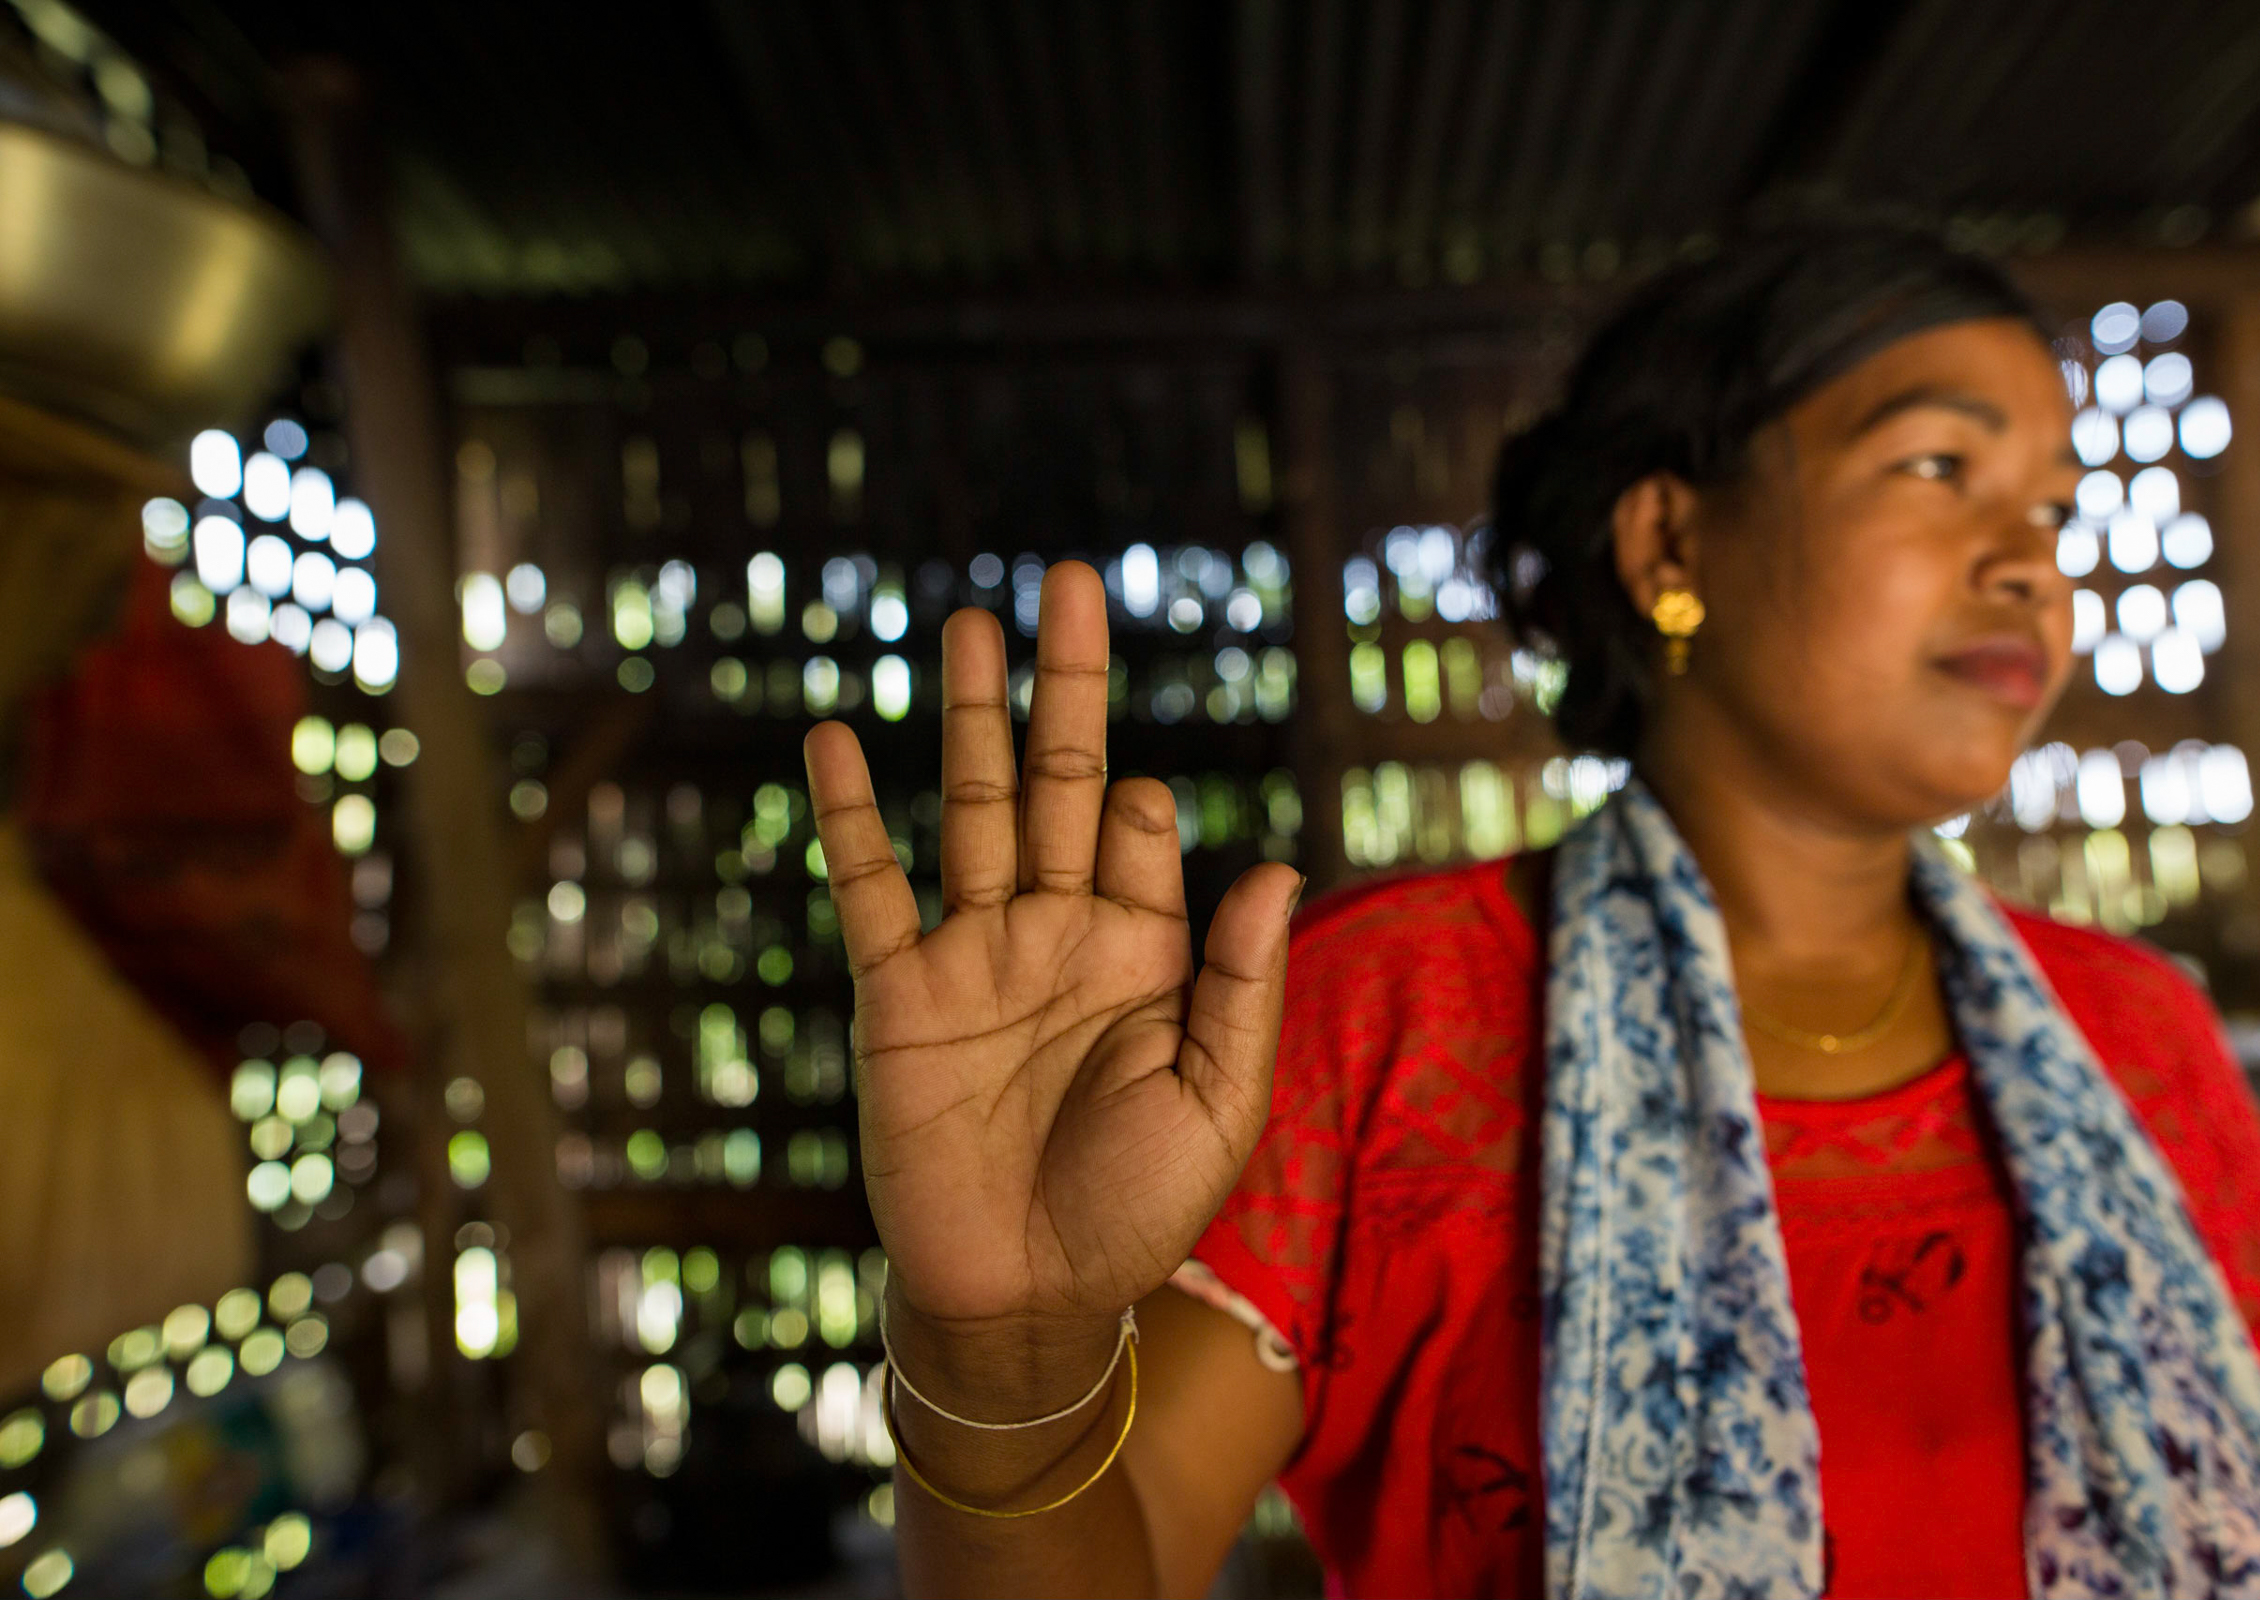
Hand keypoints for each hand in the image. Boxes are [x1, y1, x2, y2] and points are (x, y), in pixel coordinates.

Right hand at [803, 561, 1300, 1344]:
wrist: (1023, 1297)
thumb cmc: (1136, 1212)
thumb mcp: (1218, 1104)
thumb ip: (1240, 985)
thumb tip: (1277, 867)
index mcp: (1143, 953)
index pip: (1145, 832)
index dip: (1146, 809)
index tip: (1139, 816)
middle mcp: (1059, 933)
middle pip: (1062, 780)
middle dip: (1066, 686)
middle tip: (1071, 580)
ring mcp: (976, 955)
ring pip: (971, 807)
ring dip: (968, 716)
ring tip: (970, 622)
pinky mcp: (900, 994)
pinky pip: (870, 887)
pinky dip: (851, 814)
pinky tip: (835, 737)